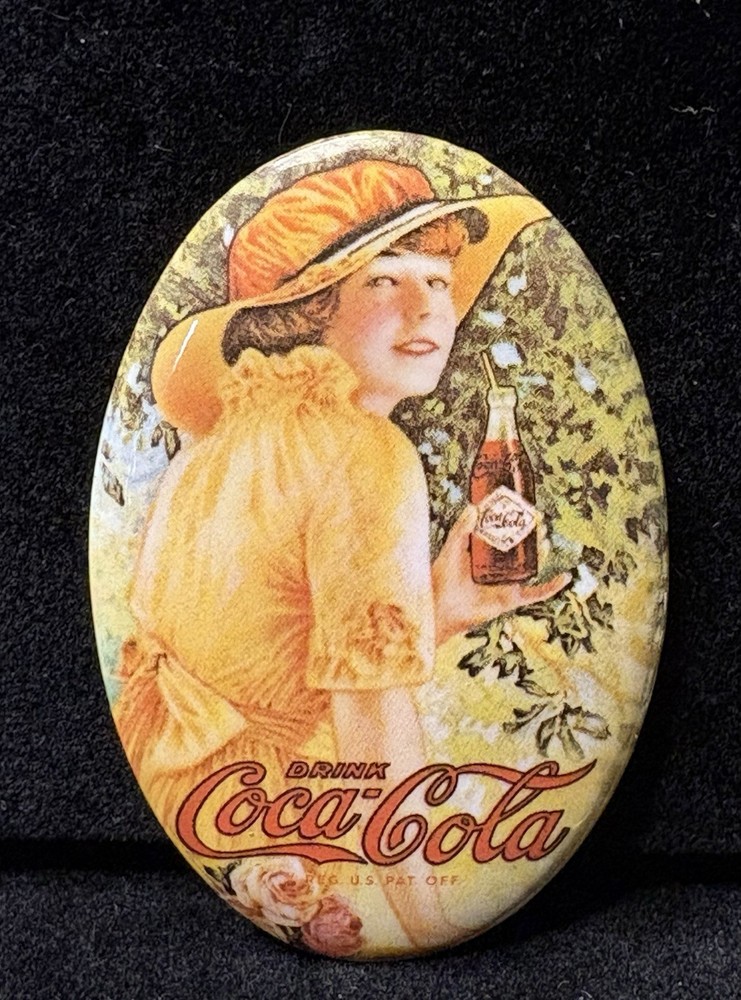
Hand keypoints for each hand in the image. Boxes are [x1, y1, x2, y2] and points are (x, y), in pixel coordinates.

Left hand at [431, 504, 571, 644]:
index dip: (516, 520)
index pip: (505, 532)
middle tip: (538, 519)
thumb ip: (460, 529)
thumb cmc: (442, 579)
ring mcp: (507, 582)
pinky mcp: (512, 598)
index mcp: (485, 551)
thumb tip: (474, 507)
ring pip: (531, 566)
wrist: (441, 608)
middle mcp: (499, 566)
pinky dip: (552, 587)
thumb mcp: (452, 549)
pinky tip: (565, 577)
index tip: (524, 505)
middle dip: (532, 533)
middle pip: (522, 547)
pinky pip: (536, 593)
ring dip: (542, 553)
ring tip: (545, 539)